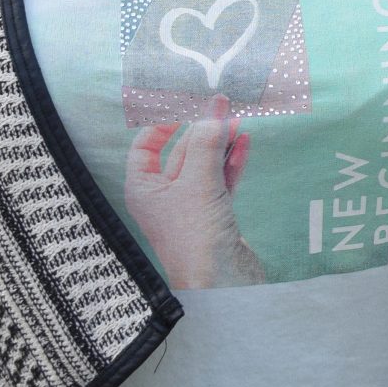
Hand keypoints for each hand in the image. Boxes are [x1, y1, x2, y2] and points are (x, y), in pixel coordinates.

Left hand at [124, 95, 267, 287]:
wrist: (219, 282)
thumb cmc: (195, 233)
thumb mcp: (197, 182)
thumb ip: (206, 143)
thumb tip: (212, 112)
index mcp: (144, 189)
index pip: (145, 148)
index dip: (162, 125)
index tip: (184, 106)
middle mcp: (163, 197)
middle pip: (181, 152)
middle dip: (202, 128)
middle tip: (223, 103)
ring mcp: (190, 207)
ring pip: (204, 165)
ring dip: (220, 143)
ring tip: (237, 118)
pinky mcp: (214, 215)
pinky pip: (221, 180)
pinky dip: (231, 161)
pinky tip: (243, 142)